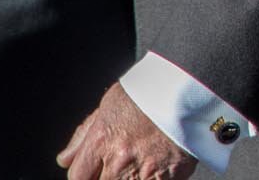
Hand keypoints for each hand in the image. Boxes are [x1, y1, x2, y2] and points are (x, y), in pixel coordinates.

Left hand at [56, 82, 196, 179]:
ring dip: (128, 177)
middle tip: (121, 161)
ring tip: (140, 162)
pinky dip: (151, 178)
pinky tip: (156, 166)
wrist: (193, 86)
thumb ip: (85, 133)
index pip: (77, 175)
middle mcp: (119, 158)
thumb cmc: (152, 91)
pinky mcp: (168, 177)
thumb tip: (64, 159)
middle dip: (105, 175)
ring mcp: (144, 171)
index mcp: (102, 139)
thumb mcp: (111, 103)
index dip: (84, 174)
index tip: (95, 168)